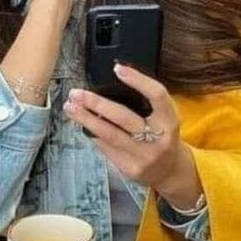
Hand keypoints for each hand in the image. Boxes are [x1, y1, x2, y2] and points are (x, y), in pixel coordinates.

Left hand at [62, 64, 201, 208]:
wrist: (170, 172)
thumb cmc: (162, 138)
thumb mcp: (163, 118)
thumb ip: (145, 104)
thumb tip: (111, 84)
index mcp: (169, 121)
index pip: (157, 95)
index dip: (138, 80)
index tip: (118, 68)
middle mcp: (158, 139)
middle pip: (124, 117)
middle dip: (97, 103)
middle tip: (77, 93)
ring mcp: (143, 156)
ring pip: (110, 135)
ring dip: (86, 120)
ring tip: (70, 107)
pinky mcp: (129, 168)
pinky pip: (106, 148)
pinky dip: (93, 134)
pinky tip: (84, 125)